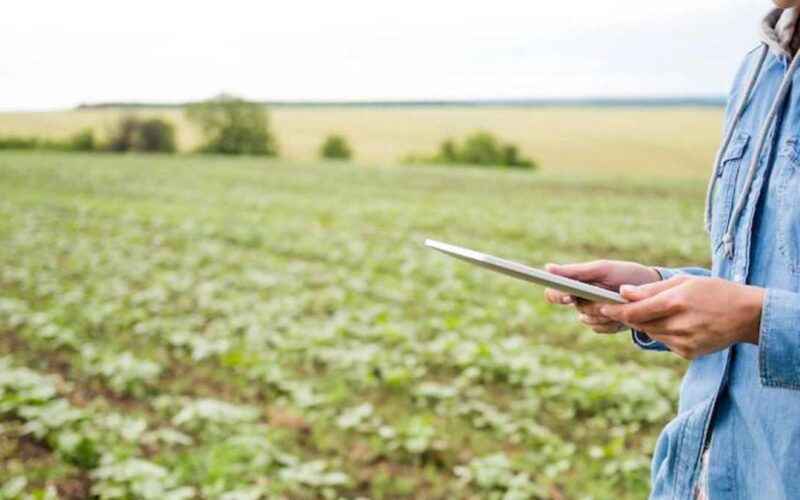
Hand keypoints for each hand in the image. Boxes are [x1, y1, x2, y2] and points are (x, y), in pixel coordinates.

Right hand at [544, 260, 660, 333]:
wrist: (651, 288)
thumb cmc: (624, 274)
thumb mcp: (601, 269)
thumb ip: (575, 271)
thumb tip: (547, 268)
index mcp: (575, 285)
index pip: (553, 293)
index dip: (557, 296)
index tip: (568, 296)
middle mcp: (579, 300)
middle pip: (574, 308)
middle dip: (589, 305)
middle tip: (602, 302)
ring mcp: (591, 314)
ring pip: (587, 319)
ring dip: (603, 312)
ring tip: (620, 301)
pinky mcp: (603, 326)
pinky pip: (600, 328)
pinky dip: (612, 321)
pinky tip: (624, 313)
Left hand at [600, 276, 764, 359]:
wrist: (747, 315)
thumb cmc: (714, 292)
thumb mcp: (684, 281)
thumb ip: (651, 288)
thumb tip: (623, 292)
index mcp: (675, 303)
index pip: (633, 311)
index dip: (613, 310)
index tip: (599, 306)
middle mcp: (677, 325)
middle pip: (638, 323)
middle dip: (626, 315)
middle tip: (614, 307)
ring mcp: (683, 342)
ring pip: (650, 333)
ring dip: (646, 323)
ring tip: (656, 311)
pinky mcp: (688, 353)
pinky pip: (664, 342)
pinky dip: (663, 332)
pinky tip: (677, 323)